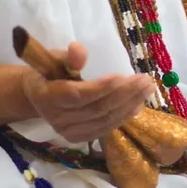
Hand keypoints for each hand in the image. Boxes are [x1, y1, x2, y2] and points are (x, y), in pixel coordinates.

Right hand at [21, 42, 154, 142]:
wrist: (38, 96)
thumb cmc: (49, 72)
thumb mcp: (54, 59)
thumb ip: (68, 57)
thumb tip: (79, 49)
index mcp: (47, 97)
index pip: (79, 95)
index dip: (103, 87)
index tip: (124, 76)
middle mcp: (58, 119)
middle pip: (97, 109)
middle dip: (125, 94)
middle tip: (146, 80)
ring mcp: (68, 132)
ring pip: (105, 120)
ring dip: (130, 105)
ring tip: (147, 90)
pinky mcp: (79, 138)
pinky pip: (105, 128)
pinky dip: (124, 117)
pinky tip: (138, 105)